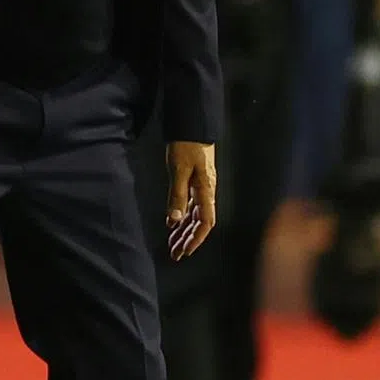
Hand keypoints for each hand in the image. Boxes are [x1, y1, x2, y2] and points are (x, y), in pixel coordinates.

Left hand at [165, 141, 215, 259]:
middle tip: (175, 254)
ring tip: (172, 243)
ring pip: (195, 214)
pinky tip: (173, 222)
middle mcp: (207, 191)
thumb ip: (177, 195)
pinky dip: (182, 215)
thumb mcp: (179, 170)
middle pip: (200, 222)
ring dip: (184, 229)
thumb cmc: (187, 145)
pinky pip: (191, 204)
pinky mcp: (196, 180)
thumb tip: (173, 221)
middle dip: (188, 239)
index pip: (206, 222)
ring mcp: (202, 186)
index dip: (196, 239)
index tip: (185, 251)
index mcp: (206, 190)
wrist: (193, 124)